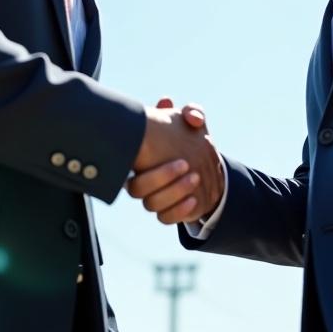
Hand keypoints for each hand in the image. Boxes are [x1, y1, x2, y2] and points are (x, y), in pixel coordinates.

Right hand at [129, 98, 221, 222]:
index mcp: (141, 159)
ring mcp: (154, 197)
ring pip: (151, 204)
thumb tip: (192, 117)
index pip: (127, 163)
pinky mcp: (167, 211)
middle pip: (136, 189)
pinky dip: (178, 211)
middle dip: (161, 177)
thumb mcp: (191, 123)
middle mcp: (142, 180)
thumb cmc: (189, 140)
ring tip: (194, 178)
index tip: (165, 148)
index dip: (142, 159)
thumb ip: (192, 113)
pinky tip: (193, 199)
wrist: (205, 165)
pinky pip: (165, 218)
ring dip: (173, 192)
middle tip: (185, 164)